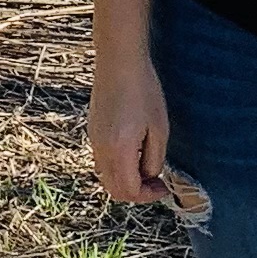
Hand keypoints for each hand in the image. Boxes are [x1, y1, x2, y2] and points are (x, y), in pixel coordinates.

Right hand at [91, 52, 170, 207]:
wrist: (119, 62)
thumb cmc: (144, 91)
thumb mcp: (159, 128)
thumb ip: (154, 159)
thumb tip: (149, 176)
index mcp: (119, 150)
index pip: (129, 191)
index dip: (148, 195)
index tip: (164, 187)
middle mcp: (101, 149)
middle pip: (114, 189)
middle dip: (137, 192)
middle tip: (156, 182)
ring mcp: (94, 139)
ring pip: (106, 176)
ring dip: (126, 179)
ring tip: (146, 165)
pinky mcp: (92, 130)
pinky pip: (102, 160)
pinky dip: (118, 166)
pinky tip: (134, 150)